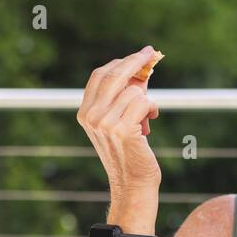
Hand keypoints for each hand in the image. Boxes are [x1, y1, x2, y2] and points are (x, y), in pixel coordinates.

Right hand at [77, 46, 162, 195]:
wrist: (133, 184)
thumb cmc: (130, 153)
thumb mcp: (118, 122)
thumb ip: (122, 98)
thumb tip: (140, 70)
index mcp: (85, 113)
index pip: (100, 76)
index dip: (120, 63)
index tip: (138, 55)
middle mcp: (91, 116)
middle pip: (114, 74)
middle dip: (135, 61)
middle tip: (151, 52)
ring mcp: (105, 123)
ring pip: (133, 91)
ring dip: (147, 100)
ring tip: (148, 116)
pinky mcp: (122, 129)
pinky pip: (143, 102)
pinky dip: (152, 108)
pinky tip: (151, 119)